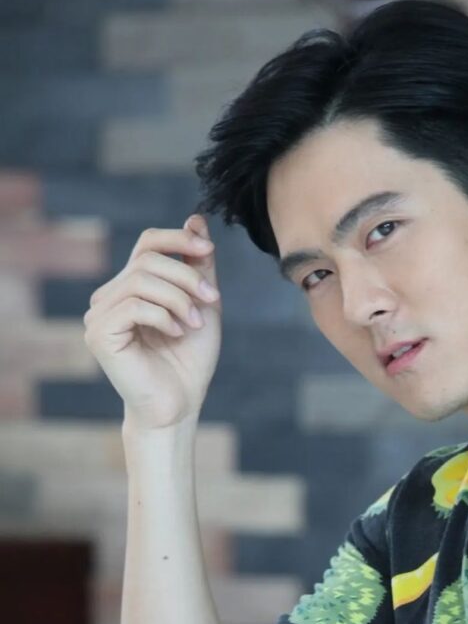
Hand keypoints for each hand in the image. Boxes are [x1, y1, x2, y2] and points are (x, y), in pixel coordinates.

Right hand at [83, 214, 222, 431]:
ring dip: (179, 298)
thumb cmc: (189, 360)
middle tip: (213, 300)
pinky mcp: (99, 334)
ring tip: (196, 324)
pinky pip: (135, 305)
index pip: (147, 244)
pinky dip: (164, 316)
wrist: (179, 404)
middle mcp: (109, 297)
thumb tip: (196, 219)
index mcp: (130, 288)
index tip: (208, 250)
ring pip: (142, 280)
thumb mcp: (202, 304)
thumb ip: (198, 266)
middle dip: (187, 276)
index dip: (178, 239)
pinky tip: (178, 333)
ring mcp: (99, 315)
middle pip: (148, 260)